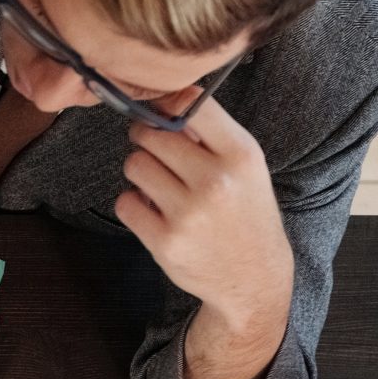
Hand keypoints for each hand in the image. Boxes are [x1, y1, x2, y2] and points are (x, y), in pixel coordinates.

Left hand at [114, 98, 291, 332]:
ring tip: (159, 184)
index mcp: (240, 154)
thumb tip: (163, 102)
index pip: (192, 104)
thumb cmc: (245, 213)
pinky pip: (125, 203)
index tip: (161, 114)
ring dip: (140, 172)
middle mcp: (215, 180)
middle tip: (155, 152)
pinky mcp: (164, 241)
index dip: (167, 105)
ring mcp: (188, 213)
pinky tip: (153, 211)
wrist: (252, 276)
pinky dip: (133, 204)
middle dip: (147, 139)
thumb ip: (211, 134)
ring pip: (135, 166)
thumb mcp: (246, 166)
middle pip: (152, 135)